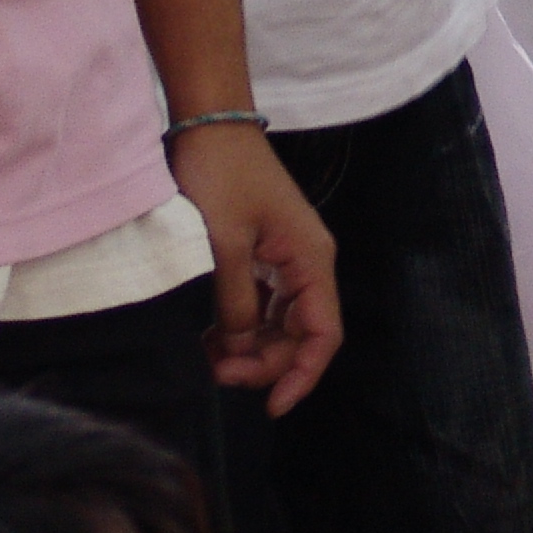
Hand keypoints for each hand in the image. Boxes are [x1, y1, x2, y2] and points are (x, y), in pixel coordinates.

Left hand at [168, 122, 341, 415]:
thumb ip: (235, 301)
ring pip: (278, 325)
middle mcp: (306, 263)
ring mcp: (285, 260)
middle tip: (219, 374)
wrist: (210, 126)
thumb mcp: (225, 242)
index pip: (322, 333)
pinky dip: (239, 328)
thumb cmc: (222, 175)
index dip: (302, 375)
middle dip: (265, 364)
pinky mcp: (263, 256)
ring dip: (249, 349)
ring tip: (209, 358)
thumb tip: (238, 349)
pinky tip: (210, 337)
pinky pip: (260, 307)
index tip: (270, 406)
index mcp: (311, 258)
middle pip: (299, 335)